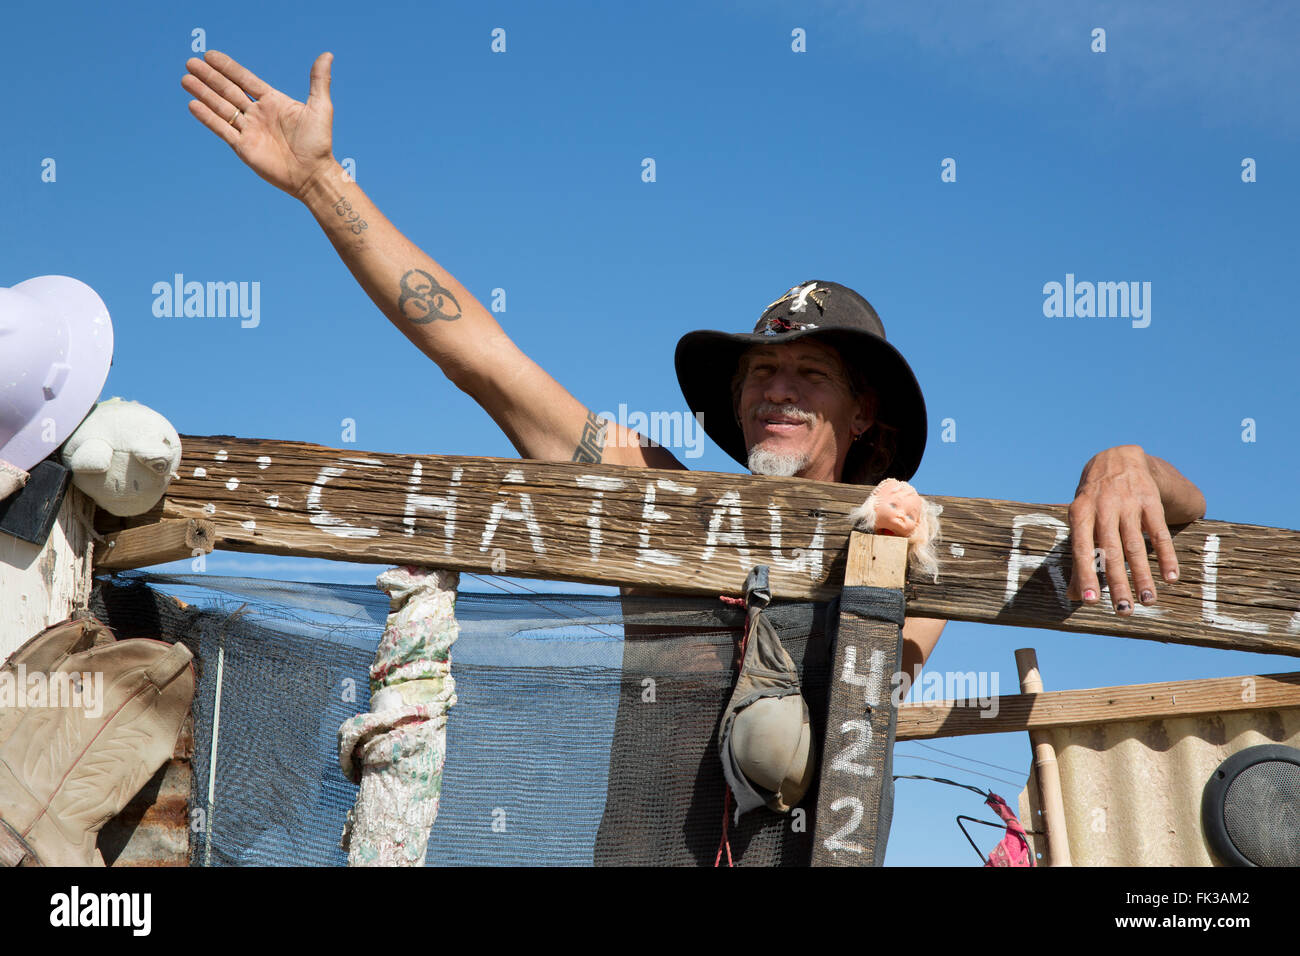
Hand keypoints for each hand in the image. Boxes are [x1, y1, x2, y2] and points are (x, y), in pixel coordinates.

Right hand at [182, 50, 335, 199]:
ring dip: (203, 93)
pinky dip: (207, 117)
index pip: (245, 79)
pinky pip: (222, 129)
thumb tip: (327, 55)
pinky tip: (193, 104)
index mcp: (273, 101)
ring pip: (221, 107)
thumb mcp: (320, 108)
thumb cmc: (319, 143)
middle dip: (209, 77)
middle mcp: (258, 114)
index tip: (210, 55)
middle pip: (228, 90)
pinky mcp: (243, 148)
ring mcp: (249, 130)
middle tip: (190, 62)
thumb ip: (319, 80)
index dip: (227, 68)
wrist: (313, 175)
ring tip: (185, 79)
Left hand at [1066, 444, 1178, 614]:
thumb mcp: (1080, 521)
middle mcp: (1103, 508)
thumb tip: (1073, 596)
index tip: (1090, 602)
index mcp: (1080, 513)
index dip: (1086, 575)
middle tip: (1123, 611)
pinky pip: (1158, 533)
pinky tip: (1170, 578)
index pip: (1082, 549)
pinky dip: (1166, 555)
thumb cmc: (1094, 502)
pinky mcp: (1150, 501)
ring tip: (1147, 602)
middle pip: (1111, 552)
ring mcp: (1128, 504)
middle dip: (1117, 583)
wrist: (1116, 459)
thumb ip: (1079, 557)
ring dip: (1142, 576)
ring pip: (1136, 545)